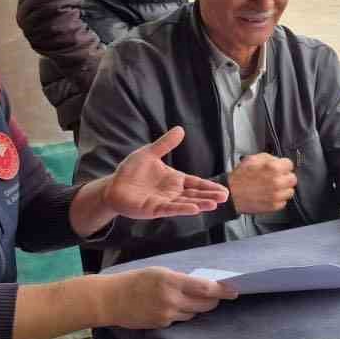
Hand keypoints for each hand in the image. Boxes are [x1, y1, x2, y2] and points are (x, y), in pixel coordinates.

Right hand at [98, 267, 235, 329]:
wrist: (110, 300)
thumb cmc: (134, 281)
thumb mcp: (158, 272)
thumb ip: (180, 279)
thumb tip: (202, 286)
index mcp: (171, 281)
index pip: (205, 288)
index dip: (222, 291)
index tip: (235, 291)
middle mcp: (171, 299)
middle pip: (204, 304)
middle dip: (213, 301)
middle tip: (217, 296)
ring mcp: (167, 315)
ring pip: (193, 314)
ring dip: (195, 308)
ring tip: (184, 299)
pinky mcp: (162, 325)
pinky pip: (180, 320)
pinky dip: (181, 314)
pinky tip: (170, 307)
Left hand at [103, 127, 229, 219]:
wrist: (113, 186)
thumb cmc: (131, 171)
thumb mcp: (149, 153)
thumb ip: (165, 144)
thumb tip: (181, 129)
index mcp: (174, 179)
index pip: (196, 183)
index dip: (209, 186)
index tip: (223, 190)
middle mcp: (172, 192)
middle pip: (195, 194)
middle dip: (209, 196)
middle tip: (225, 197)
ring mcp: (164, 201)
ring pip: (186, 203)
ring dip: (200, 204)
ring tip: (214, 204)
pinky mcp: (154, 209)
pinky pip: (170, 208)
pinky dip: (182, 208)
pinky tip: (194, 208)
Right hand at [228, 153, 296, 214]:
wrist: (231, 194)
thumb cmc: (239, 178)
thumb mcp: (252, 159)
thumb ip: (269, 158)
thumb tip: (277, 160)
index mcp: (273, 168)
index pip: (290, 164)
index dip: (283, 165)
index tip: (281, 168)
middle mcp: (277, 182)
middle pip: (293, 179)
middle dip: (285, 177)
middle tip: (278, 178)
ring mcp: (276, 195)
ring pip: (290, 191)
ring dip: (283, 189)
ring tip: (273, 188)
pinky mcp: (274, 206)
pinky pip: (283, 202)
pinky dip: (278, 199)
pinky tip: (269, 195)